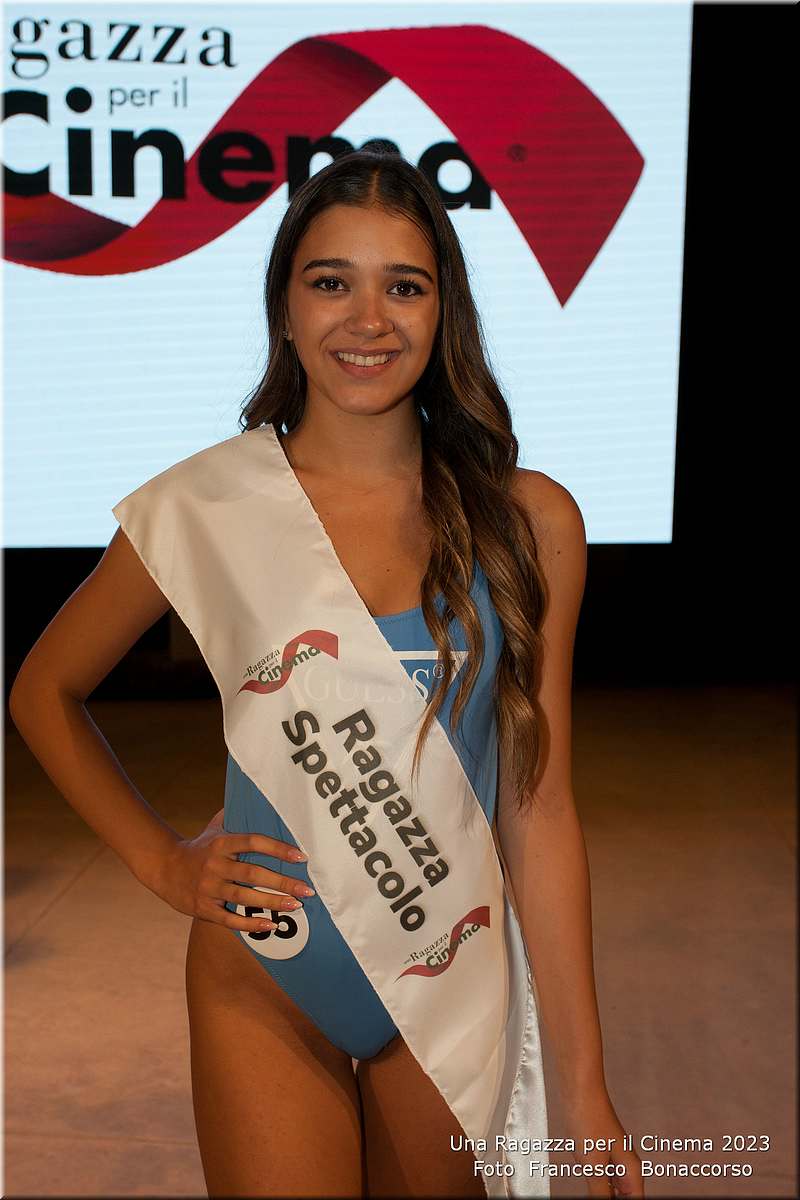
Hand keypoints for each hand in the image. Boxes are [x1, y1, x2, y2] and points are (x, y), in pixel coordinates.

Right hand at [151, 807, 314, 932]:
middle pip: (253, 873)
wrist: (163, 867)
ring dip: (272, 902)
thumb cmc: (198, 847)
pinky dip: (251, 924)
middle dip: (282, 882)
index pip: (253, 842)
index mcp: (221, 843)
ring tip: (295, 905)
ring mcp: (208, 887)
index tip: (301, 856)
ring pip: (244, 897)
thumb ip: (233, 814)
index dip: (278, 848)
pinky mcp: (203, 908)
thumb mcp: (213, 828)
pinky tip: (270, 926)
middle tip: (307, 889)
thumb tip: (256, 795)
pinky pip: (230, 919)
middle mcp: (215, 864)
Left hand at [561, 1085, 642, 1197]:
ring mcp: (611, 1161)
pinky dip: (593, 1186)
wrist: (578, 1089)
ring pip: (611, 1191)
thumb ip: (600, 1194)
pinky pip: (600, 1180)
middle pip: (624, 1198)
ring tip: (589, 1180)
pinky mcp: (598, 1154)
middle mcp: (626, 1168)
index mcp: (632, 1172)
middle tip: (594, 1191)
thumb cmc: (590, 1118)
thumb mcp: (594, 1166)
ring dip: (600, 1193)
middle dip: (610, 1199)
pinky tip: (584, 1178)